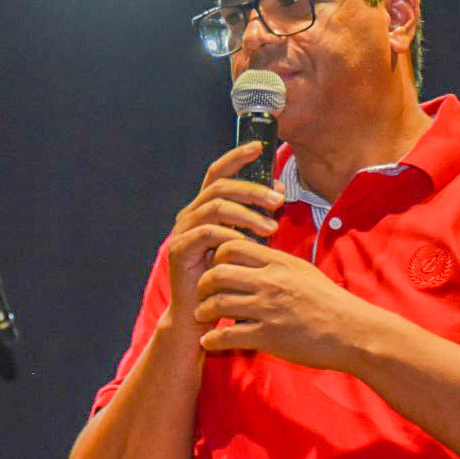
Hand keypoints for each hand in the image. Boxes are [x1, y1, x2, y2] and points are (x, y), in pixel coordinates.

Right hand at [164, 142, 283, 335]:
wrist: (202, 312)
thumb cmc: (229, 276)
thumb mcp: (249, 240)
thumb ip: (260, 215)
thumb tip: (279, 190)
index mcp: (205, 207)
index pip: (219, 173)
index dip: (237, 157)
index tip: (260, 146)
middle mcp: (191, 214)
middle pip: (221, 187)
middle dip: (252, 189)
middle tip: (277, 200)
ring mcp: (183, 231)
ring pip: (216, 206)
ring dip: (247, 213)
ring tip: (272, 226)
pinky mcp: (179, 250)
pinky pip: (207, 232)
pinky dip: (231, 234)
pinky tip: (249, 242)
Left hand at [194, 238, 372, 369]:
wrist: (352, 332)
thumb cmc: (330, 302)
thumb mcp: (304, 271)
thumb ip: (278, 264)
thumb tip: (257, 257)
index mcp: (279, 262)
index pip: (233, 247)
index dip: (216, 256)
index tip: (213, 267)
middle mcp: (270, 282)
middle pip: (219, 273)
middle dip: (204, 283)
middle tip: (201, 292)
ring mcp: (268, 309)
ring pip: (219, 303)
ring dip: (204, 311)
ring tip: (201, 315)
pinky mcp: (268, 336)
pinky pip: (228, 335)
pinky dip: (213, 339)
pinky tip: (209, 341)